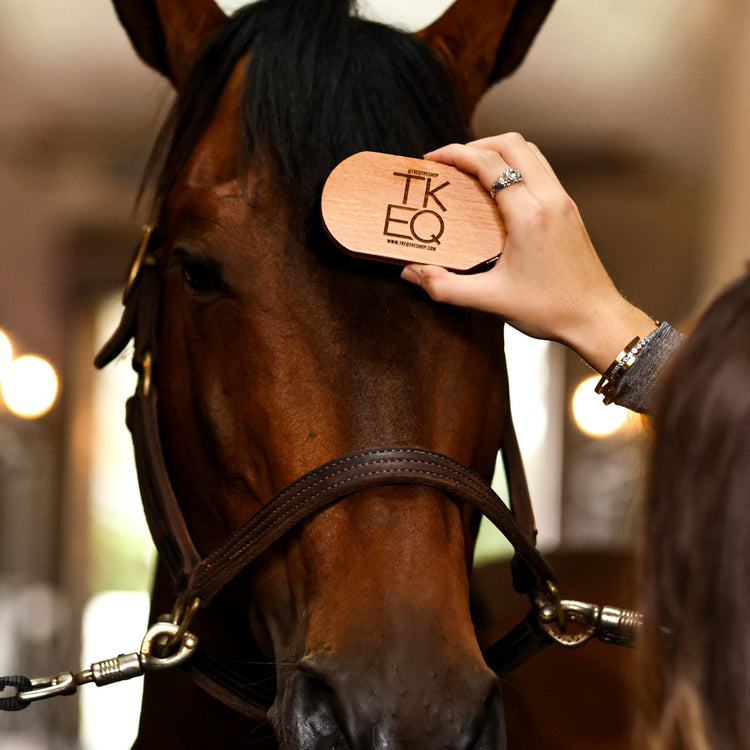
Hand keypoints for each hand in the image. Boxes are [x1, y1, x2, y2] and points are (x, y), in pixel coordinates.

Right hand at [400, 133, 656, 372]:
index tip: (433, 160)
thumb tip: (413, 273)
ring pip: (530, 152)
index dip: (456, 154)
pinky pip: (540, 170)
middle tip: (451, 162)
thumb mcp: (490, 300)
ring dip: (498, 151)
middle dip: (476, 144)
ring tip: (472, 170)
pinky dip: (516, 167)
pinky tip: (499, 191)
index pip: (489, 164)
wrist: (596, 318)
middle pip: (512, 144)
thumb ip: (445, 287)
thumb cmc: (550, 309)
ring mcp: (563, 201)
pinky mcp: (569, 210)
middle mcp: (550, 199)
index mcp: (529, 215)